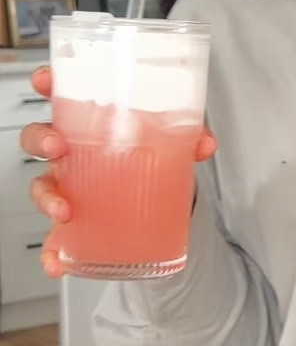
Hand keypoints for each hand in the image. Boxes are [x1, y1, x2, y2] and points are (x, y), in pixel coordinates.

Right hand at [19, 66, 217, 278]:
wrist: (159, 202)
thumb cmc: (152, 160)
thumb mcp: (173, 146)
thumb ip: (189, 139)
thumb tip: (205, 143)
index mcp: (90, 123)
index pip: (61, 96)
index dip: (48, 85)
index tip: (45, 80)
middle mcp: (72, 153)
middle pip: (40, 138)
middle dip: (41, 139)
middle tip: (57, 145)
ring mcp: (69, 187)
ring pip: (42, 185)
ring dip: (46, 197)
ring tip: (64, 211)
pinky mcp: (75, 222)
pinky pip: (54, 238)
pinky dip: (52, 253)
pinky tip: (56, 264)